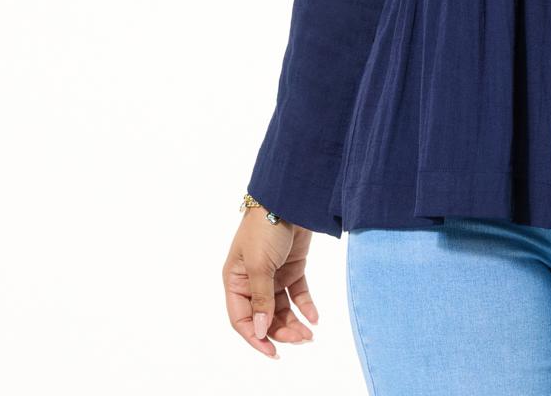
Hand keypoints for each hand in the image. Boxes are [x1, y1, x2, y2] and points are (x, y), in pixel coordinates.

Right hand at [222, 207, 318, 358]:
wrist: (290, 197)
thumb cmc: (265, 228)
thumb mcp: (259, 265)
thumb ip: (261, 299)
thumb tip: (261, 331)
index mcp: (235, 281)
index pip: (241, 319)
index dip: (255, 337)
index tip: (272, 352)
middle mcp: (252, 281)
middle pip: (265, 316)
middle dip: (281, 331)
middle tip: (301, 340)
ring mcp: (274, 274)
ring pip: (282, 308)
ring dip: (294, 322)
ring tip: (309, 334)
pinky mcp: (293, 266)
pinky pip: (298, 292)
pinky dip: (306, 305)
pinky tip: (315, 318)